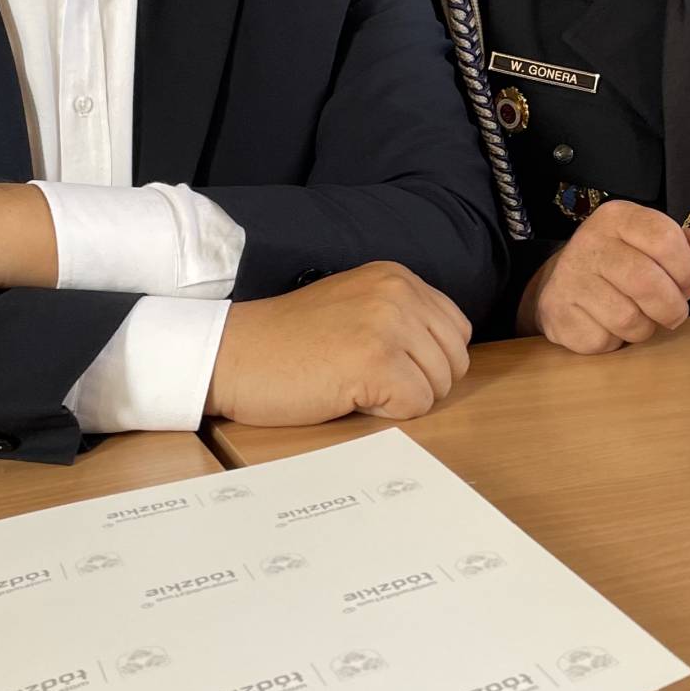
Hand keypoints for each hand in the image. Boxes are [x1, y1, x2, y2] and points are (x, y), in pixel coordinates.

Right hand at [205, 261, 472, 423]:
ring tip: (353, 383)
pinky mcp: (375, 362)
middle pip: (453, 360)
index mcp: (396, 276)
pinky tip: (349, 396)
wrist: (233, 354)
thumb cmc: (288, 341)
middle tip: (366, 378)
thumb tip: (447, 354)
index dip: (428, 360)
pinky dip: (388, 414)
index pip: (456, 330)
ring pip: (438, 385)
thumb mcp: (355, 306)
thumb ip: (401, 316)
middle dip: (420, 382)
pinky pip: (416, 405)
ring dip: (401, 398)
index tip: (386, 363)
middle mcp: (398, 293)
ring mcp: (388, 325)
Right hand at [519, 200, 689, 352]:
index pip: (665, 238)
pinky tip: (609, 324)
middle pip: (646, 282)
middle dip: (672, 306)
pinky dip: (616, 341)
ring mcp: (569, 277)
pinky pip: (604, 339)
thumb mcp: (660, 244)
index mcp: (618, 217)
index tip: (688, 282)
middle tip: (673, 310)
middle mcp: (589, 241)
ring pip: (627, 318)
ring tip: (639, 315)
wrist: (564, 283)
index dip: (686, 269)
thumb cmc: (625, 262)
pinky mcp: (558, 313)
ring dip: (645, 327)